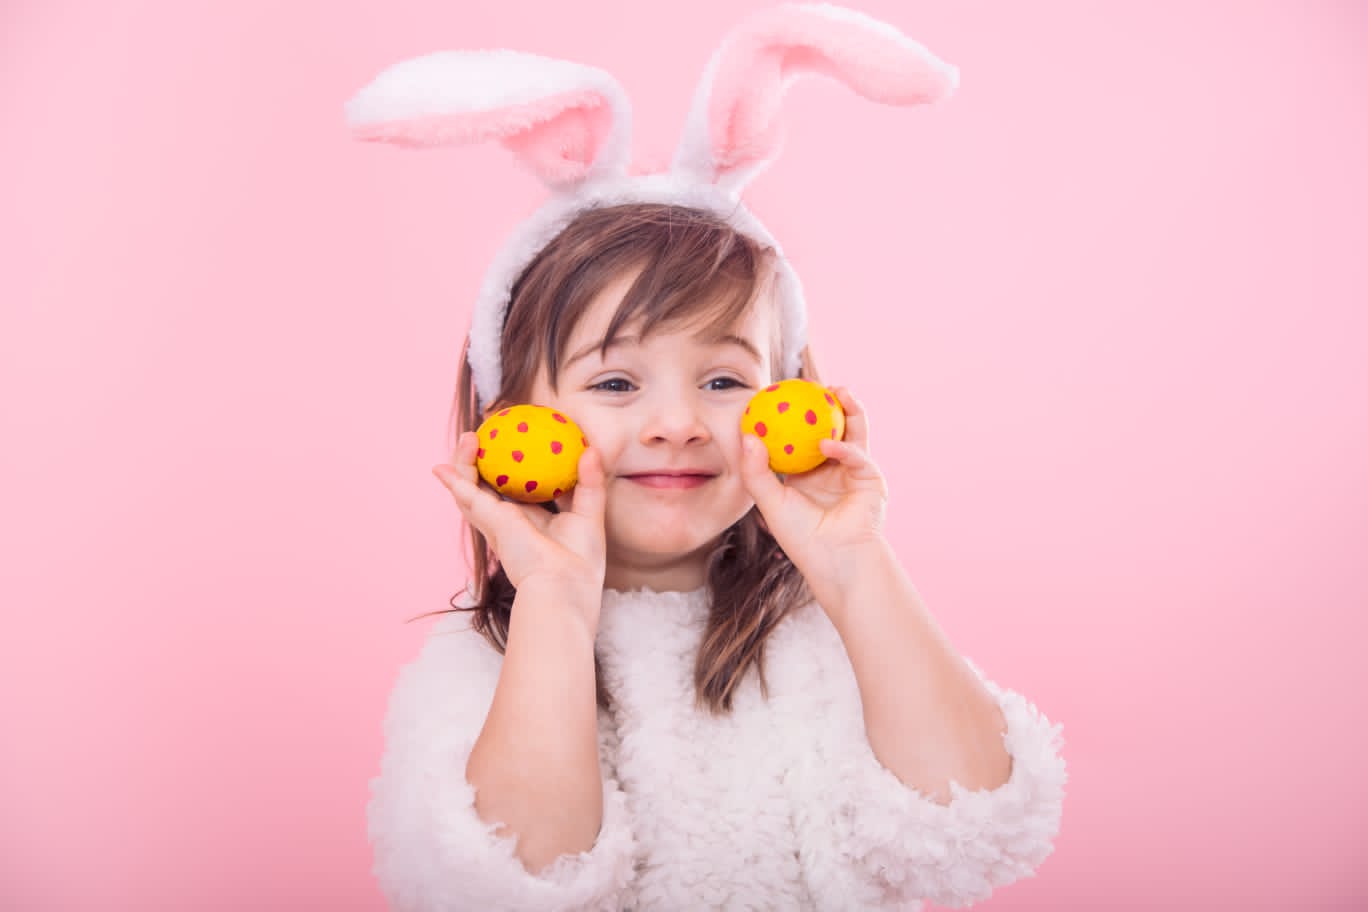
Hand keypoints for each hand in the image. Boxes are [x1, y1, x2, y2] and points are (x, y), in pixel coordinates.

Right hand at [432, 432, 607, 605]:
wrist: (563, 585)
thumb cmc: (579, 561)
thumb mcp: (590, 514)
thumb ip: (590, 482)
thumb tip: (590, 450)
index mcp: (532, 520)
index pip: (518, 490)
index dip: (512, 469)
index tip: (515, 442)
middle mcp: (510, 522)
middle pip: (489, 487)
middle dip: (483, 463)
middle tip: (487, 435)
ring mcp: (496, 523)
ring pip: (471, 489)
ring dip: (464, 463)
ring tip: (469, 437)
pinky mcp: (490, 522)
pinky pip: (468, 496)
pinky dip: (454, 481)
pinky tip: (440, 468)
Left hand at [738, 385, 889, 596]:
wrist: (836, 562)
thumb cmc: (801, 539)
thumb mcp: (770, 502)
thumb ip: (756, 471)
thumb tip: (747, 435)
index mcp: (806, 472)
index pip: (798, 434)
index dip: (790, 413)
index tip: (777, 392)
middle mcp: (831, 467)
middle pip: (829, 424)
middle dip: (824, 401)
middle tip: (810, 381)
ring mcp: (853, 470)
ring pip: (851, 430)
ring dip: (847, 408)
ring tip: (835, 390)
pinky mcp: (870, 478)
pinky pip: (857, 455)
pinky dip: (843, 448)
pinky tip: (827, 444)